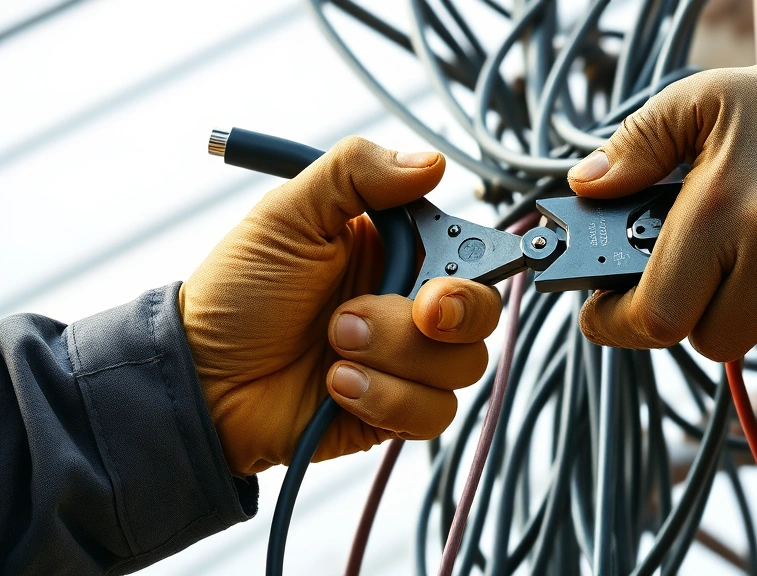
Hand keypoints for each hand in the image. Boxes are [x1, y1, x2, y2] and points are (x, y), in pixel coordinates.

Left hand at [179, 137, 501, 475]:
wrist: (200, 380)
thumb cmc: (236, 294)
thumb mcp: (288, 216)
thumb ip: (356, 174)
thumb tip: (429, 162)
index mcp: (395, 252)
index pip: (468, 252)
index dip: (476, 264)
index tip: (444, 277)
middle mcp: (407, 305)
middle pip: (482, 313)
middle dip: (455, 315)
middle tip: (419, 311)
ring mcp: (404, 362)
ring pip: (460, 366)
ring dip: (394, 355)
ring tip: (335, 345)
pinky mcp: (394, 410)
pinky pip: (432, 413)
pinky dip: (384, 397)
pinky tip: (336, 385)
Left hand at [567, 42, 756, 359]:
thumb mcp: (693, 102)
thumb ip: (634, 147)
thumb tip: (586, 186)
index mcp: (719, 203)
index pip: (656, 312)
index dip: (615, 323)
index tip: (600, 313)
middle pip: (699, 338)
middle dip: (671, 313)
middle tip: (668, 276)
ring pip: (739, 343)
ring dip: (717, 315)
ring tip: (721, 263)